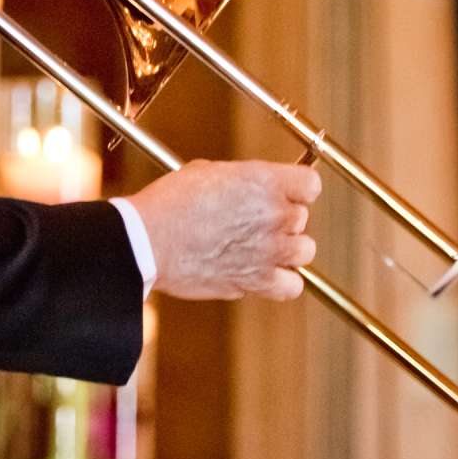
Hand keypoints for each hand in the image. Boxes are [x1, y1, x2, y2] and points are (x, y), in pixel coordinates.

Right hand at [127, 160, 320, 300]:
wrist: (146, 241)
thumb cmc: (169, 203)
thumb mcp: (209, 172)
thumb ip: (243, 181)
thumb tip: (251, 190)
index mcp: (264, 181)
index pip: (310, 184)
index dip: (296, 189)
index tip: (283, 194)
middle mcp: (275, 215)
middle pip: (302, 218)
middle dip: (281, 221)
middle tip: (253, 224)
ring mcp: (270, 250)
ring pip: (304, 251)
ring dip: (287, 251)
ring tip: (262, 250)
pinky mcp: (257, 282)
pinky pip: (292, 286)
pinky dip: (281, 283)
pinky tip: (262, 274)